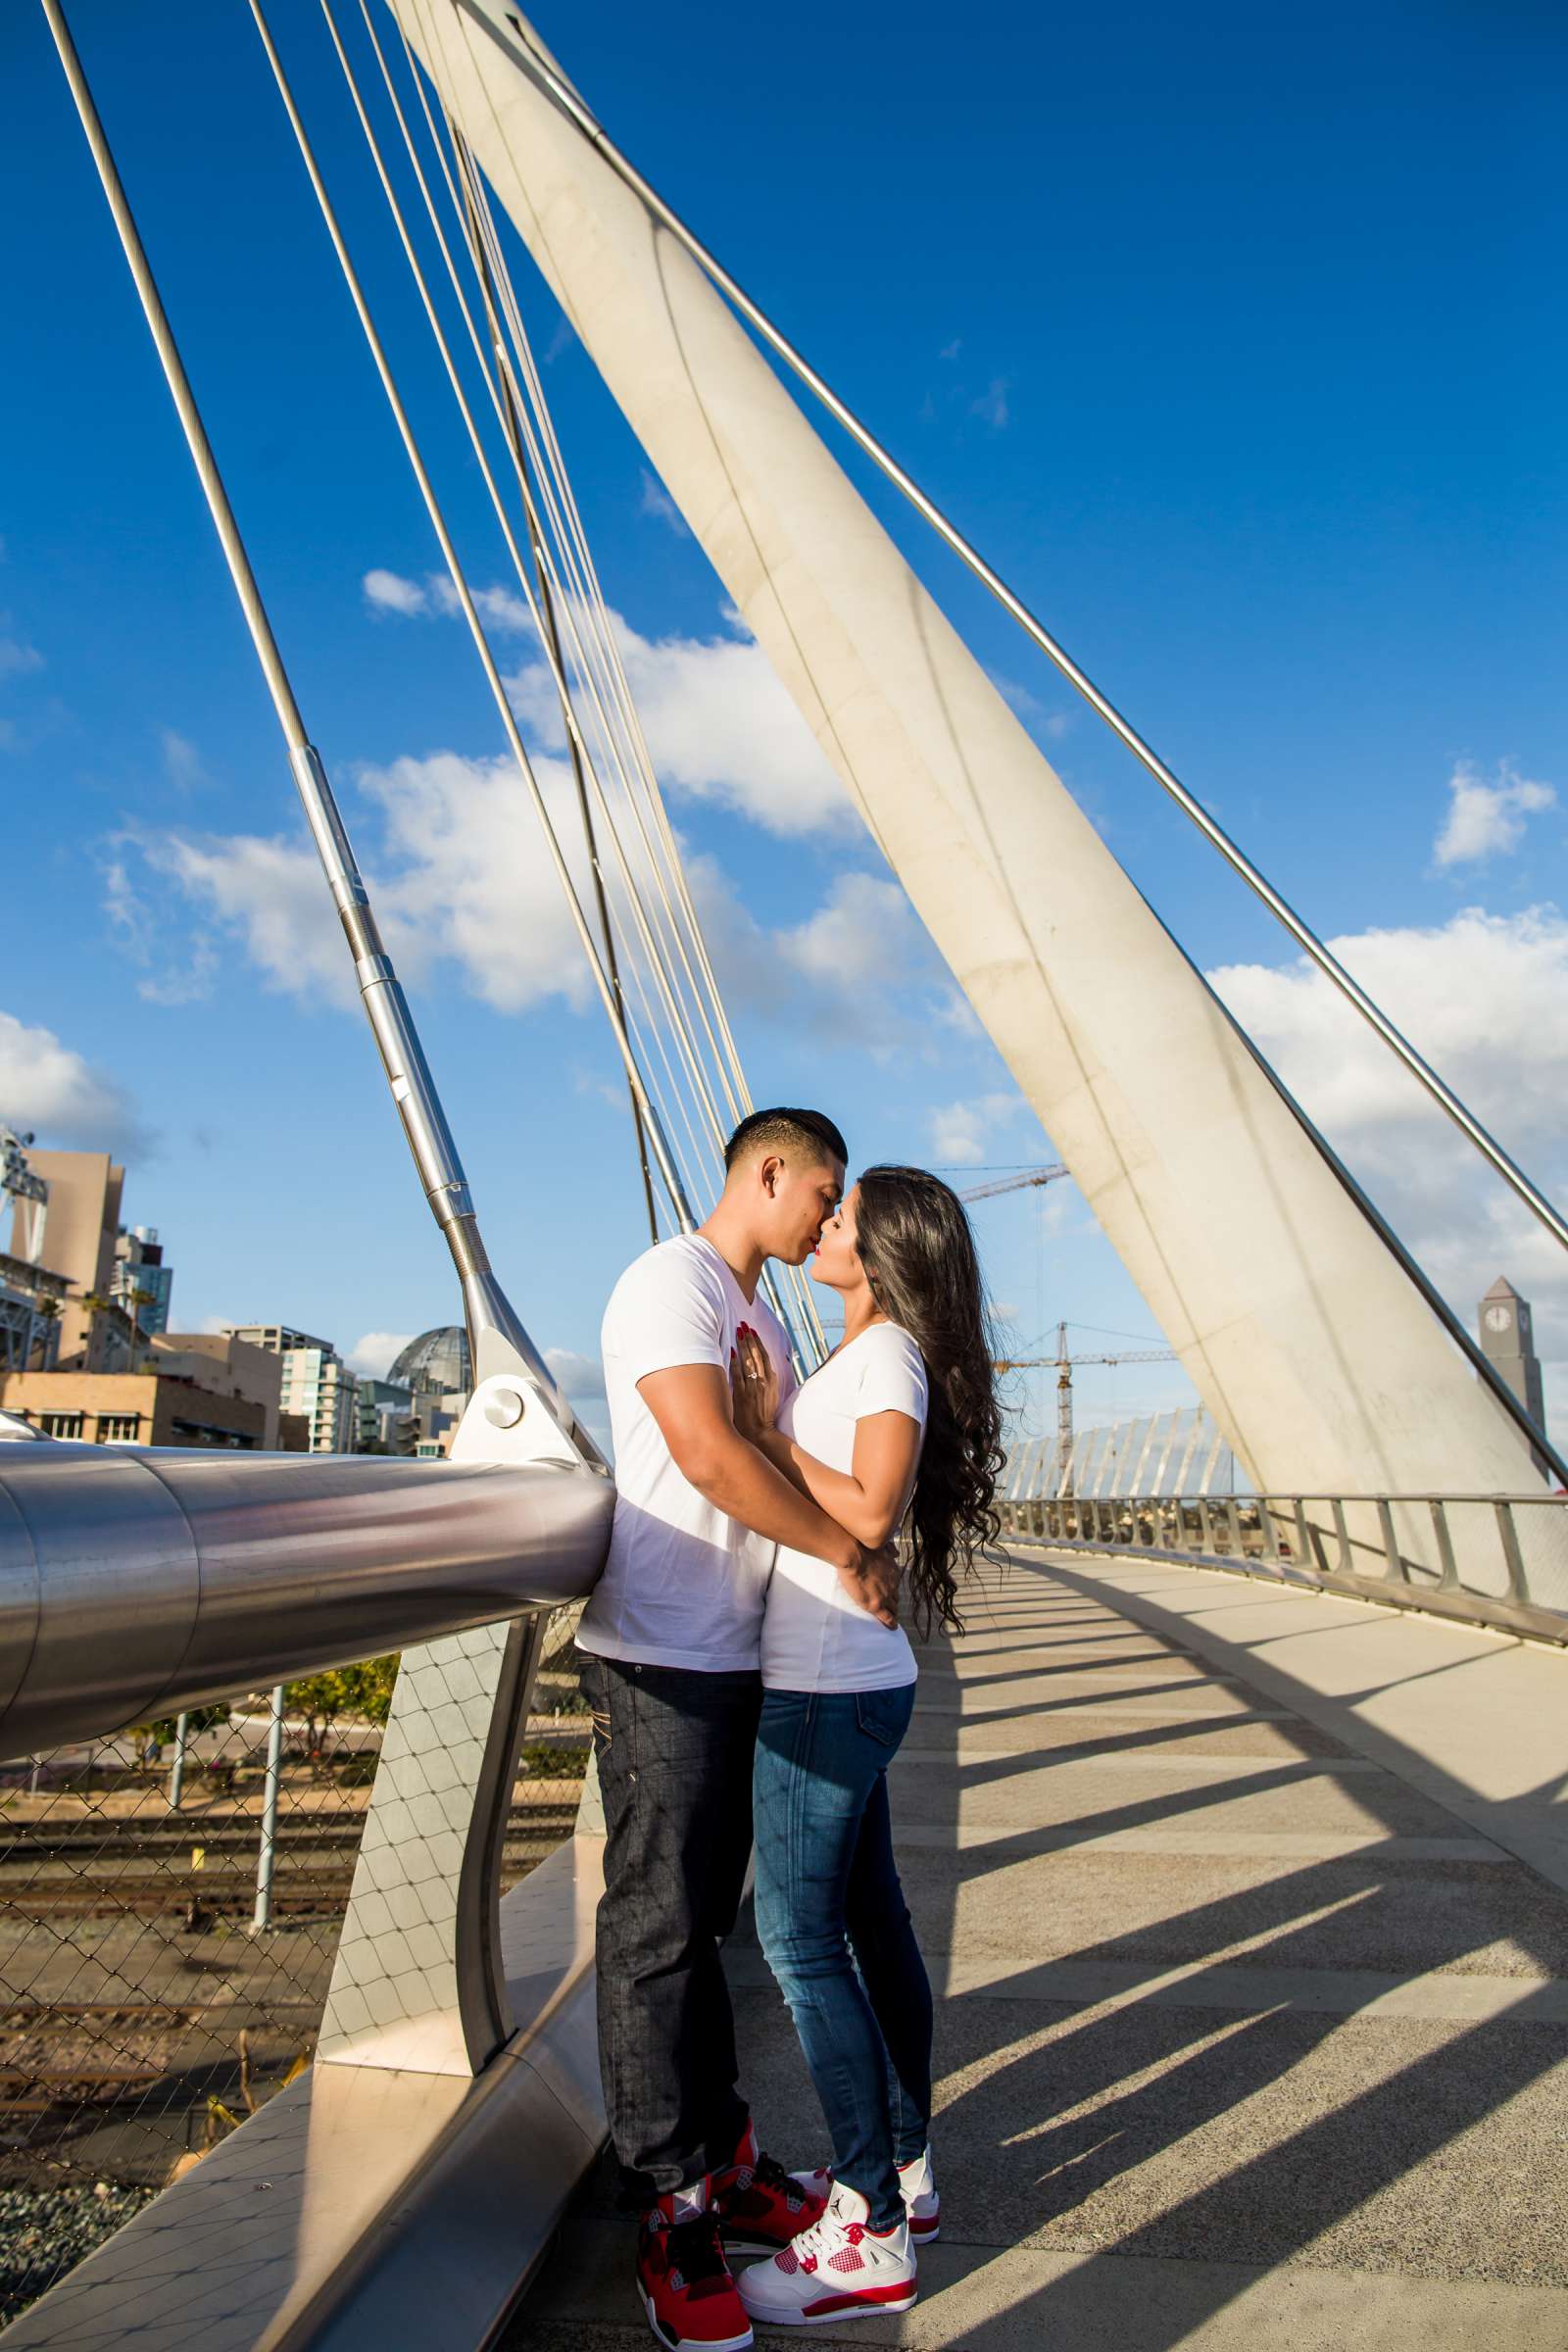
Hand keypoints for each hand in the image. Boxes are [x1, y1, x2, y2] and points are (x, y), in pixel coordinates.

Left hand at [728, 1322, 779, 1441]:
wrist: (760, 1433)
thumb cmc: (763, 1415)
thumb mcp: (771, 1396)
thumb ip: (768, 1382)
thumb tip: (765, 1370)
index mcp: (772, 1380)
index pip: (765, 1356)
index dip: (758, 1342)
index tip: (752, 1331)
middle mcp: (764, 1382)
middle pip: (756, 1355)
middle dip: (750, 1338)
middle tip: (743, 1324)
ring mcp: (753, 1387)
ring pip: (749, 1361)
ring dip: (744, 1345)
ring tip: (738, 1331)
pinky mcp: (743, 1395)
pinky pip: (739, 1375)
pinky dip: (736, 1363)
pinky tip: (733, 1351)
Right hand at [845, 1540, 900, 1628]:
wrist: (854, 1555)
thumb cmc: (863, 1548)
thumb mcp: (882, 1546)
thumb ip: (890, 1550)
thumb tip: (896, 1552)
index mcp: (893, 1572)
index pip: (895, 1584)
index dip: (892, 1589)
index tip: (890, 1592)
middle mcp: (892, 1585)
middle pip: (895, 1597)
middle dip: (893, 1601)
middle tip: (891, 1607)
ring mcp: (885, 1596)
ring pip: (893, 1608)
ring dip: (893, 1612)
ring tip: (892, 1618)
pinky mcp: (876, 1605)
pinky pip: (887, 1617)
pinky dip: (891, 1623)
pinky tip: (892, 1627)